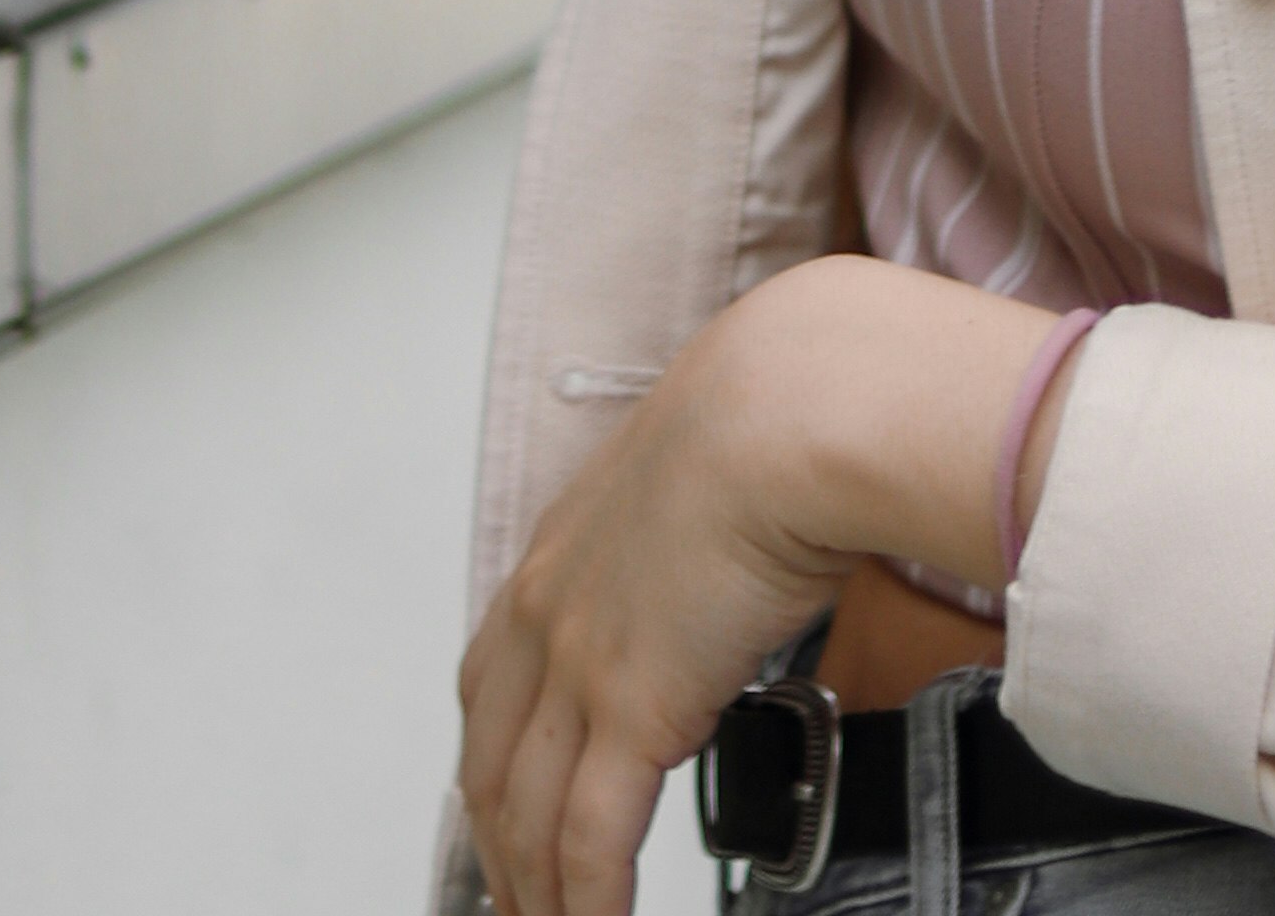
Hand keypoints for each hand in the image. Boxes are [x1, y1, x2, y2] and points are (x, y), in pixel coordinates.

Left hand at [457, 286, 854, 915]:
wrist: (786, 409)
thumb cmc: (769, 421)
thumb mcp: (701, 482)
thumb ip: (694, 544)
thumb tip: (737, 578)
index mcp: (560, 555)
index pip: (491, 687)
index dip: (490, 766)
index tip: (500, 817)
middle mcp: (550, 612)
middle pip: (489, 766)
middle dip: (498, 853)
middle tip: (514, 906)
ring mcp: (580, 664)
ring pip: (525, 817)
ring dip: (535, 896)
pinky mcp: (630, 708)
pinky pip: (588, 840)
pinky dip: (585, 903)